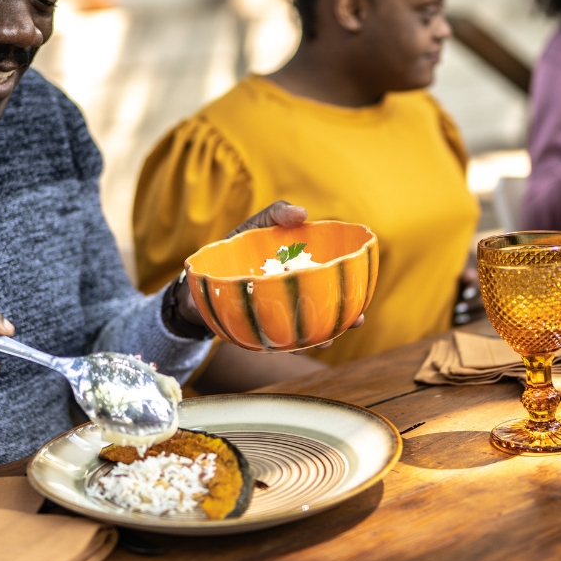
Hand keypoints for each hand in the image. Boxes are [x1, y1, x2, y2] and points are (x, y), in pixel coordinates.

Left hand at [178, 200, 364, 335]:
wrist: (198, 280)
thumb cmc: (234, 249)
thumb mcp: (256, 225)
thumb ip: (277, 213)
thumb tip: (303, 213)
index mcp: (301, 275)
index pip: (332, 287)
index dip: (351, 296)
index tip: (361, 307)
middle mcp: (293, 298)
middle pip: (324, 313)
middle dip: (342, 321)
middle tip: (354, 323)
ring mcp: (275, 316)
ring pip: (303, 332)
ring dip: (317, 337)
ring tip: (325, 340)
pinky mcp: (255, 332)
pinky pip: (273, 342)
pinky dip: (281, 345)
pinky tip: (287, 347)